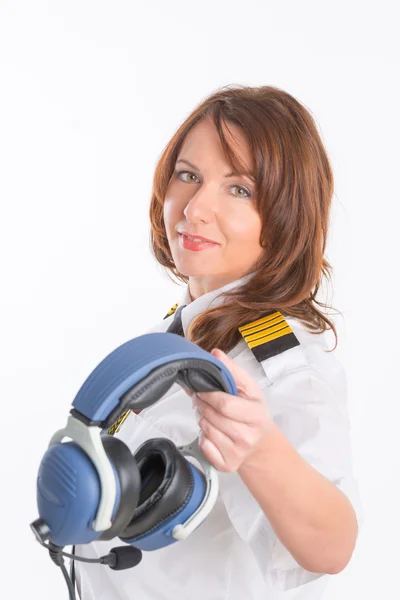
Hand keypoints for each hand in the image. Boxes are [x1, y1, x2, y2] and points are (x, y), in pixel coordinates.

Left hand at [185, 348, 272, 472]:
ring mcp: (238, 453)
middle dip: (201, 404)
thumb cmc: (252, 412)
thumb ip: (232, 370)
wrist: (260, 443)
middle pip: (212, 417)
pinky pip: (204, 447)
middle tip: (200, 398)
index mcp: (256, 415)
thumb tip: (216, 353)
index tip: (202, 388)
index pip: (224, 404)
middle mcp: (248, 436)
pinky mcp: (227, 465)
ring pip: (206, 430)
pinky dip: (202, 437)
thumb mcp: (249, 389)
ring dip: (201, 418)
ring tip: (207, 413)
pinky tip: (211, 431)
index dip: (208, 395)